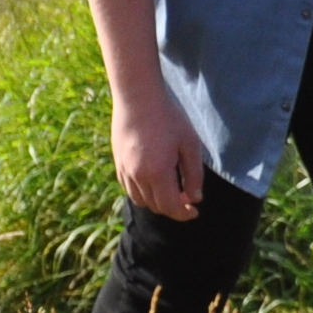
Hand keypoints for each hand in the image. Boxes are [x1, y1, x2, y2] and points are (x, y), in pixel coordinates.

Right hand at [111, 88, 205, 221]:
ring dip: (156, 202)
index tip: (195, 211)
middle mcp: (137, 176)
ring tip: (171, 191)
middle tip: (187, 199)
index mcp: (158, 173)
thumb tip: (195, 198)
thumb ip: (194, 175)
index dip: (184, 214)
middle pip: (155, 206)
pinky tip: (153, 182)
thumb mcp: (190, 144)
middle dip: (172, 208)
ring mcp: (124, 171)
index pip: (170, 207)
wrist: (138, 99)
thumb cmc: (168, 118)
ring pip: (140, 200)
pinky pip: (128, 188)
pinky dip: (142, 193)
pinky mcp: (117, 164)